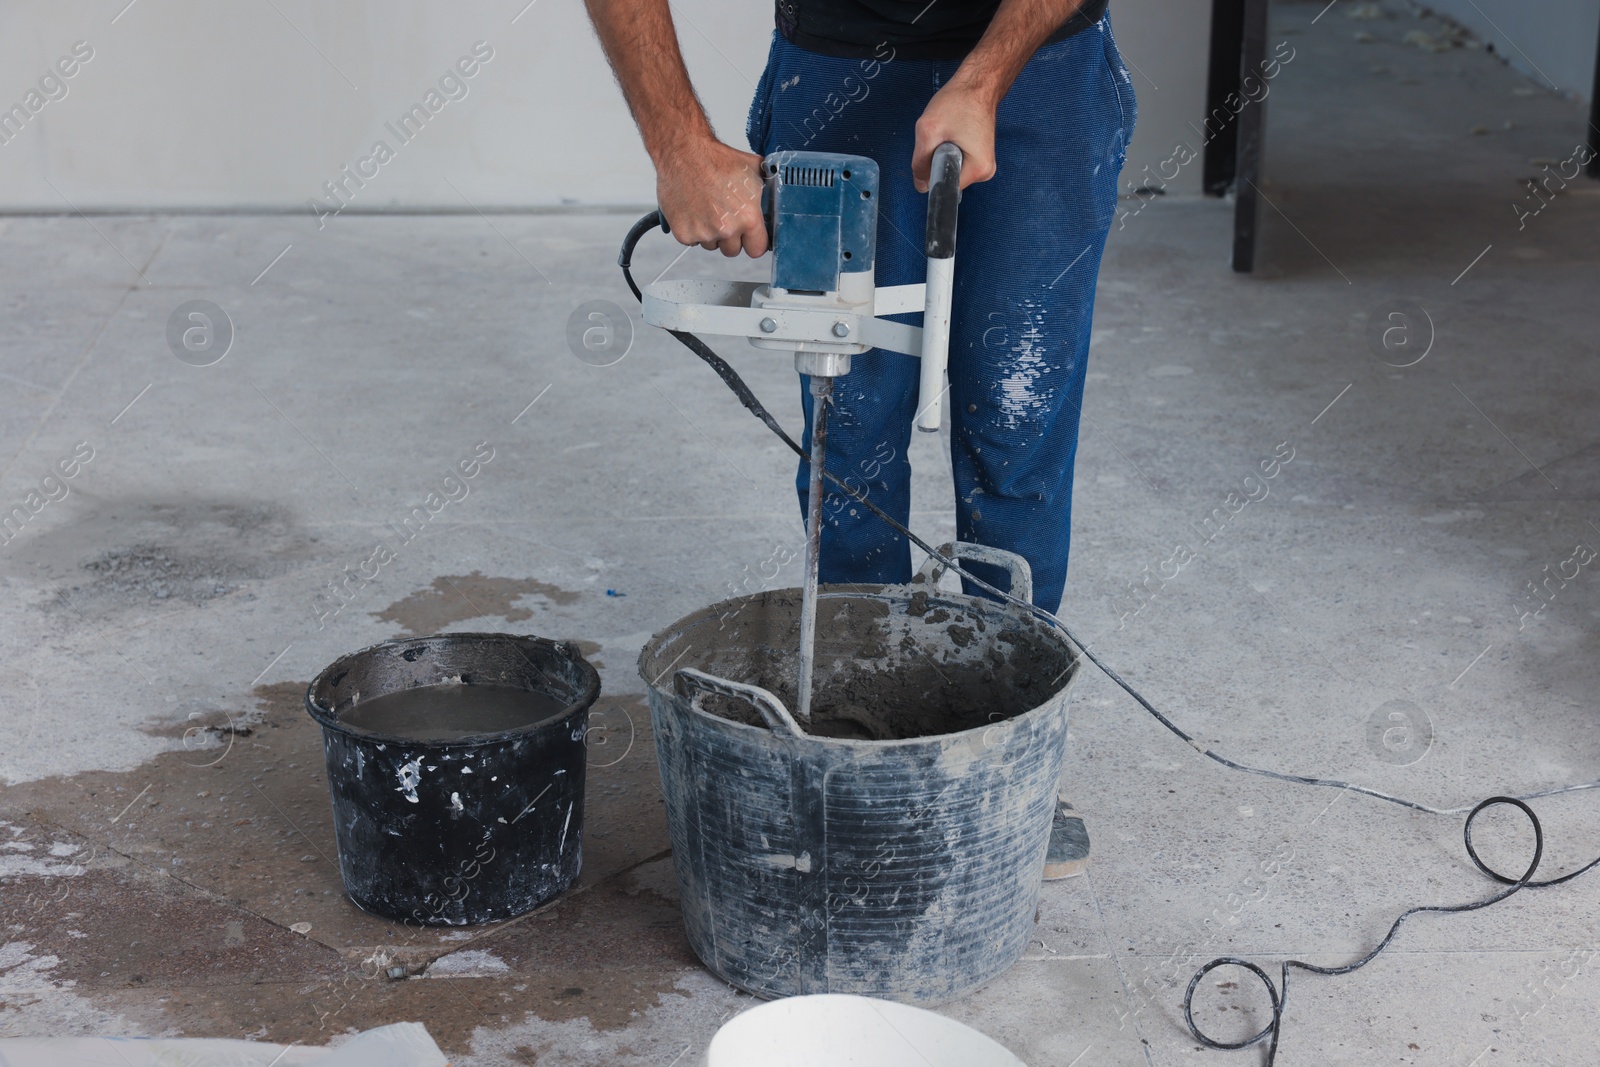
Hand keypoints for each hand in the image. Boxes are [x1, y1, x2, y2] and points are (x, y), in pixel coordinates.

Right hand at [655, 137, 768, 257]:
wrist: (685, 152)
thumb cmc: (717, 159)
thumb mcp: (754, 171)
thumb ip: (767, 191)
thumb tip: (777, 199)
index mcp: (747, 217)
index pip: (757, 249)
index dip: (754, 241)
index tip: (750, 236)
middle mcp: (726, 229)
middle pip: (733, 250)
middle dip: (731, 237)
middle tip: (725, 216)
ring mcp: (703, 233)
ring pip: (712, 245)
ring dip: (711, 233)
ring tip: (708, 208)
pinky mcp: (684, 233)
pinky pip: (693, 241)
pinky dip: (693, 229)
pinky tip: (694, 210)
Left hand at [912, 80, 997, 192]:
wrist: (978, 83)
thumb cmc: (959, 101)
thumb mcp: (929, 131)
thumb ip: (920, 162)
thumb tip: (919, 185)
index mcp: (978, 170)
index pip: (945, 186)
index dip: (931, 173)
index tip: (932, 151)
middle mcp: (984, 172)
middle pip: (947, 178)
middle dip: (936, 160)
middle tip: (941, 136)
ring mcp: (983, 163)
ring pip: (950, 169)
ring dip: (941, 154)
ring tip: (948, 132)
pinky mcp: (979, 155)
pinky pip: (955, 160)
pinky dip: (948, 149)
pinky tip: (953, 132)